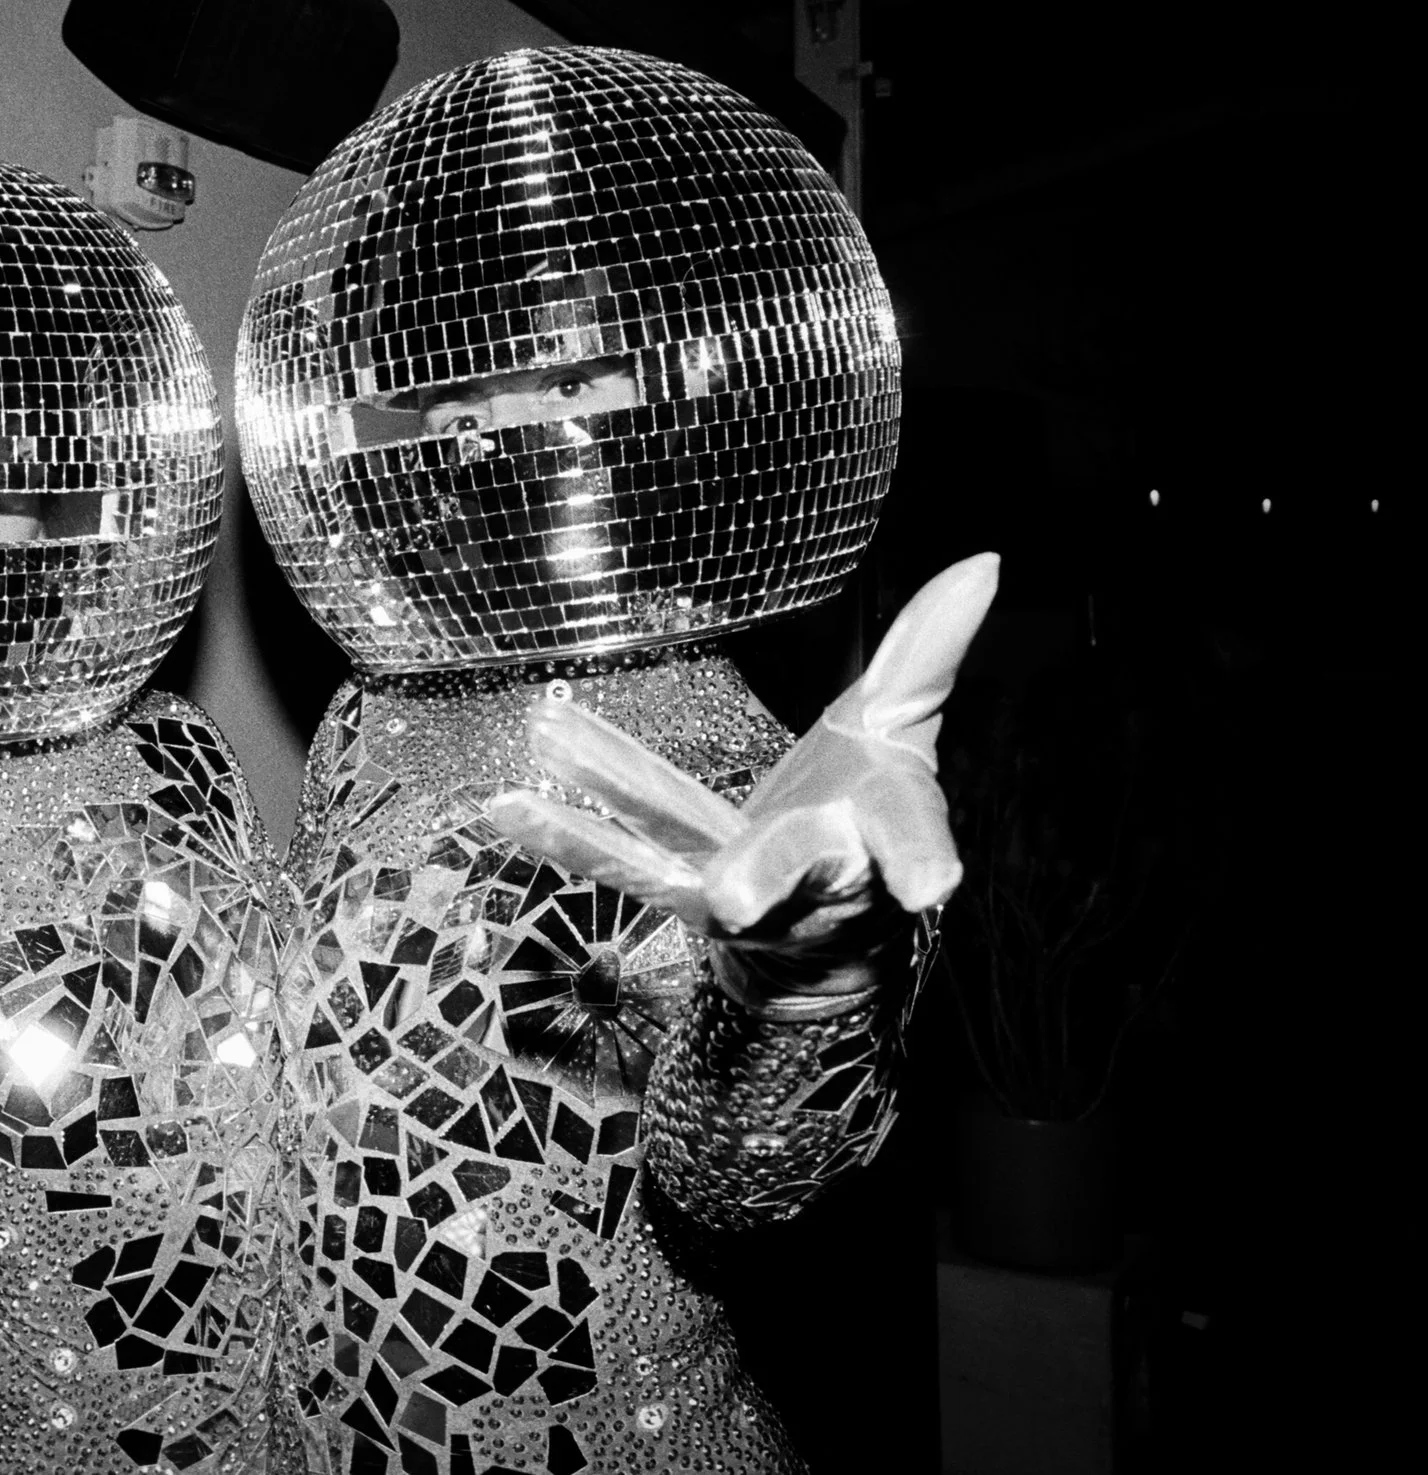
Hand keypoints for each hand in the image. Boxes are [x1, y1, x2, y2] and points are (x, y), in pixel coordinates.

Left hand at [489, 554, 999, 1005]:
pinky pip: (614, 859)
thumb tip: (986, 562)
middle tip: (732, 896)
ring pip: (671, 860)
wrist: (825, 924)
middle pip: (787, 866)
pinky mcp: (673, 888)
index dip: (922, 856)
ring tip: (525, 805)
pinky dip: (559, 835)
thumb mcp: (904, 729)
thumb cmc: (869, 815)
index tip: (933, 885)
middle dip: (764, 874)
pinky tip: (500, 803)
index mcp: (875, 830)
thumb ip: (930, 651)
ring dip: (602, 839)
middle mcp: (802, 871)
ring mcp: (728, 886)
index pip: (905, 832)